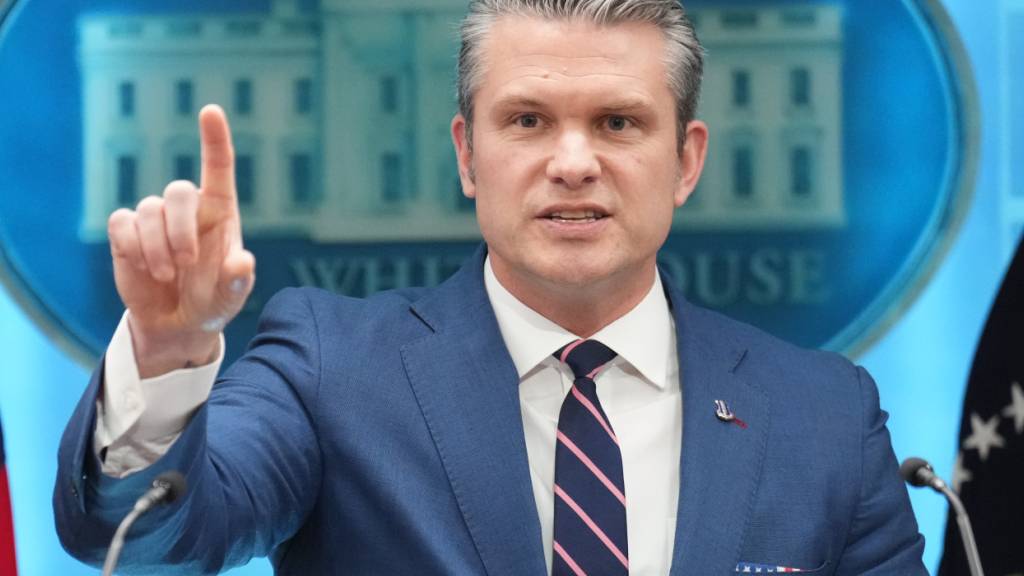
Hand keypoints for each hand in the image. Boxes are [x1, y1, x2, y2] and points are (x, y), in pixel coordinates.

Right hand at [107, 105, 254, 377]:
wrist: (177, 323)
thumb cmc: (212, 303)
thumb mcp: (230, 298)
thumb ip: (237, 281)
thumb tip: (242, 262)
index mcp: (221, 213)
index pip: (218, 168)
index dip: (215, 139)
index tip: (211, 111)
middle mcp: (188, 210)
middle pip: (177, 192)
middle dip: (179, 229)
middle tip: (185, 264)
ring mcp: (156, 218)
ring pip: (148, 210)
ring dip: (156, 248)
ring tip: (166, 276)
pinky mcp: (127, 231)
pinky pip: (122, 223)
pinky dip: (132, 248)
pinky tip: (144, 269)